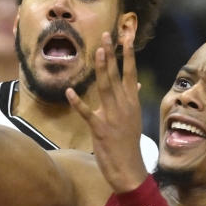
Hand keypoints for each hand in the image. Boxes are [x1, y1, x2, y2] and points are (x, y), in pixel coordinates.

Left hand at [67, 31, 147, 192]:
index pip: (130, 73)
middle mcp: (124, 106)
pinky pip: (87, 113)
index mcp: (131, 103)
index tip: (125, 37)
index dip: (127, 55)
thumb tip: (135, 83)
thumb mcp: (133, 118)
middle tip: (106, 36)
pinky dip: (78, 103)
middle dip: (111, 55)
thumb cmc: (128, 143)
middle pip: (116, 75)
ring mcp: (112, 117)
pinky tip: (69, 92)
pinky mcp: (100, 129)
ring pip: (105, 88)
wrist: (129, 169)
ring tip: (97, 52)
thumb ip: (131, 99)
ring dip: (101, 70)